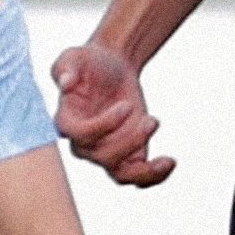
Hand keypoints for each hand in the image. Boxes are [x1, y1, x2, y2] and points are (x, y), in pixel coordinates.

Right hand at [50, 42, 174, 186]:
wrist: (113, 68)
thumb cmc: (90, 62)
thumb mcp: (74, 56)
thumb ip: (66, 68)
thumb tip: (65, 82)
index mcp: (67, 121)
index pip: (80, 136)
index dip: (103, 127)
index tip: (126, 106)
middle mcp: (84, 143)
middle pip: (103, 157)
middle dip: (130, 141)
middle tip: (152, 119)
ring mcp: (106, 152)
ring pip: (120, 174)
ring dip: (143, 168)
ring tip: (164, 153)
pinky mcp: (127, 155)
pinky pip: (137, 177)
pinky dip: (154, 176)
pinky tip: (169, 162)